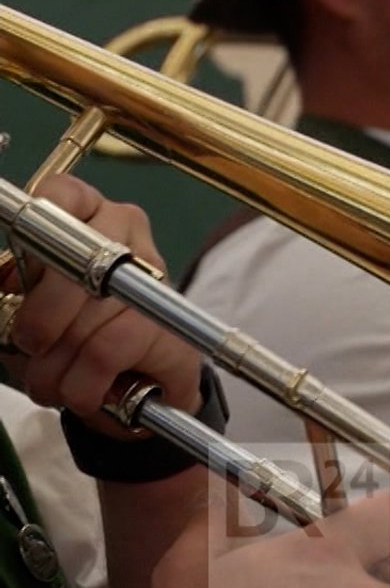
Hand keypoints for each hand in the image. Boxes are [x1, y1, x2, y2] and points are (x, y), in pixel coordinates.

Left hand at [0, 175, 203, 432]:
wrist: (137, 388)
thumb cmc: (72, 337)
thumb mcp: (28, 307)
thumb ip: (11, 287)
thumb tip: (2, 286)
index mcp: (88, 217)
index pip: (64, 193)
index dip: (37, 222)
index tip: (20, 271)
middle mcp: (127, 237)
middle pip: (73, 263)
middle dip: (38, 321)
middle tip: (30, 345)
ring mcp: (154, 277)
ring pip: (86, 318)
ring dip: (56, 367)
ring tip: (53, 383)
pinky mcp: (174, 322)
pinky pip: (108, 350)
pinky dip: (84, 384)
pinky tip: (86, 393)